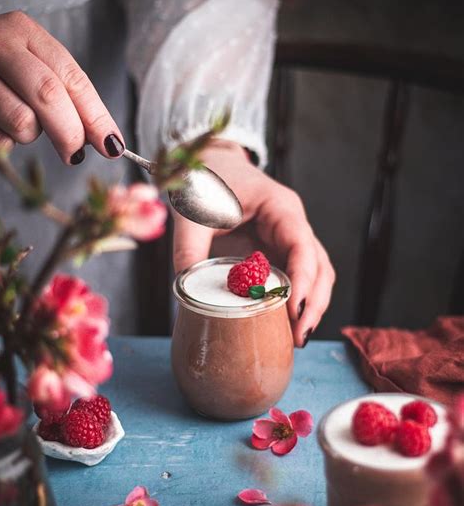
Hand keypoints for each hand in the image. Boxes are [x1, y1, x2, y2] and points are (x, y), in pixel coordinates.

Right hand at [0, 11, 123, 163]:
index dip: (96, 116)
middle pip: (49, 95)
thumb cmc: (0, 70)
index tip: (112, 144)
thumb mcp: (35, 67)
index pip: (73, 79)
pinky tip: (0, 124)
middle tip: (74, 153)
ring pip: (21, 119)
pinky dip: (6, 140)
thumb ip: (66, 96)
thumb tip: (104, 138)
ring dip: (30, 135)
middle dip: (70, 132)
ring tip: (23, 124)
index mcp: (26, 33)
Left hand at [172, 140, 334, 346]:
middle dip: (313, 303)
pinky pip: (296, 278)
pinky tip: (286, 324)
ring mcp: (288, 239)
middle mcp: (292, 224)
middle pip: (319, 266)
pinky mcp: (278, 252)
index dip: (303, 279)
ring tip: (296, 338)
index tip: (295, 309)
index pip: (302, 245)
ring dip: (310, 306)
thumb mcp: (193, 214)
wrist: (209, 166)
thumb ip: (188, 249)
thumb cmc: (205, 181)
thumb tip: (186, 290)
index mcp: (280, 207)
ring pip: (316, 275)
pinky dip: (296, 302)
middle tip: (298, 337)